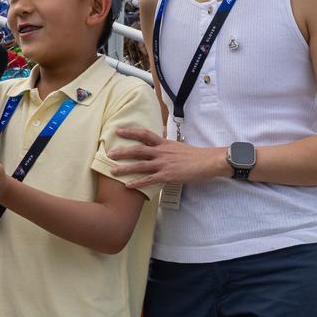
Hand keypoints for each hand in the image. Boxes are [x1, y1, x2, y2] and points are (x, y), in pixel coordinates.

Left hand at [107, 126, 225, 188]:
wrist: (207, 162)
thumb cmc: (194, 154)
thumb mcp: (178, 144)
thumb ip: (166, 139)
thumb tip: (161, 130)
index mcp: (164, 143)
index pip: (144, 134)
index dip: (131, 132)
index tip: (118, 131)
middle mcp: (161, 152)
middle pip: (138, 150)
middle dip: (122, 151)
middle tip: (109, 153)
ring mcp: (164, 164)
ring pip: (140, 165)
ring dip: (125, 168)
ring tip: (112, 171)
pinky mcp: (167, 175)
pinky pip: (149, 179)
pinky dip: (138, 182)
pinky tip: (128, 186)